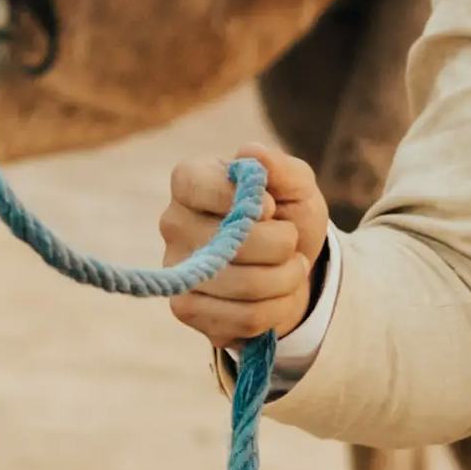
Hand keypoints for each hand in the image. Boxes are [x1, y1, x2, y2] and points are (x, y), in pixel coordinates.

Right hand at [156, 141, 332, 350]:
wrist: (289, 270)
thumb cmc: (287, 218)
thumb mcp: (297, 187)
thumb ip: (281, 167)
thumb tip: (249, 153)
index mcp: (190, 181)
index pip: (198, 185)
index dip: (245, 201)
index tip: (271, 207)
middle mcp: (173, 223)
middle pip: (235, 242)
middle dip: (282, 245)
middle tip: (291, 243)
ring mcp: (177, 269)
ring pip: (245, 284)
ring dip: (287, 279)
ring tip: (292, 269)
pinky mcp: (187, 309)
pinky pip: (245, 317)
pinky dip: (278, 309)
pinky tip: (279, 296)